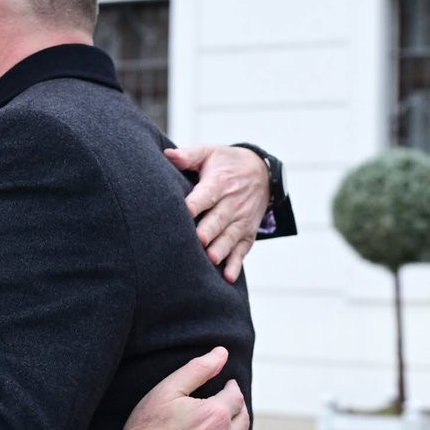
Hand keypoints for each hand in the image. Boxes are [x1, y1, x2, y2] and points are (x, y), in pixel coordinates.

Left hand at [164, 144, 270, 282]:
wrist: (261, 172)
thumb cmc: (226, 163)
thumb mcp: (209, 152)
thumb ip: (188, 155)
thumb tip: (167, 155)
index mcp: (219, 183)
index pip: (206, 195)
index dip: (195, 204)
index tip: (184, 212)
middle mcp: (232, 203)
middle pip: (219, 219)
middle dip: (209, 231)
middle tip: (199, 241)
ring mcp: (241, 220)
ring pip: (230, 237)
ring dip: (221, 249)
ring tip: (211, 260)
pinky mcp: (247, 233)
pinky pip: (242, 250)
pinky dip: (236, 264)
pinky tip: (227, 277)